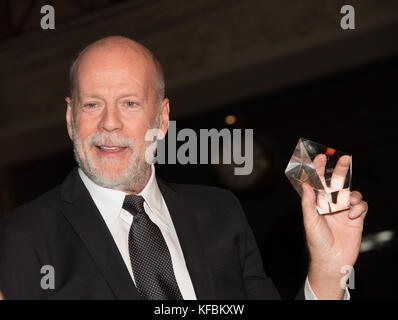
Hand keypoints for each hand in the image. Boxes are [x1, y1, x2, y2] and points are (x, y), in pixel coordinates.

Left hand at [301, 154, 367, 298]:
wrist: (332, 260)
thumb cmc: (317, 242)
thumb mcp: (310, 221)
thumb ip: (308, 203)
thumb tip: (306, 185)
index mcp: (318, 203)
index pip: (319, 183)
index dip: (319, 170)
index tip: (320, 157)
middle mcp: (331, 204)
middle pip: (337, 183)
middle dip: (341, 170)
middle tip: (345, 158)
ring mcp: (344, 211)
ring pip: (352, 193)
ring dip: (353, 194)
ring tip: (348, 204)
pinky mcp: (356, 218)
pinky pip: (362, 206)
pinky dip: (360, 208)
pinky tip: (353, 215)